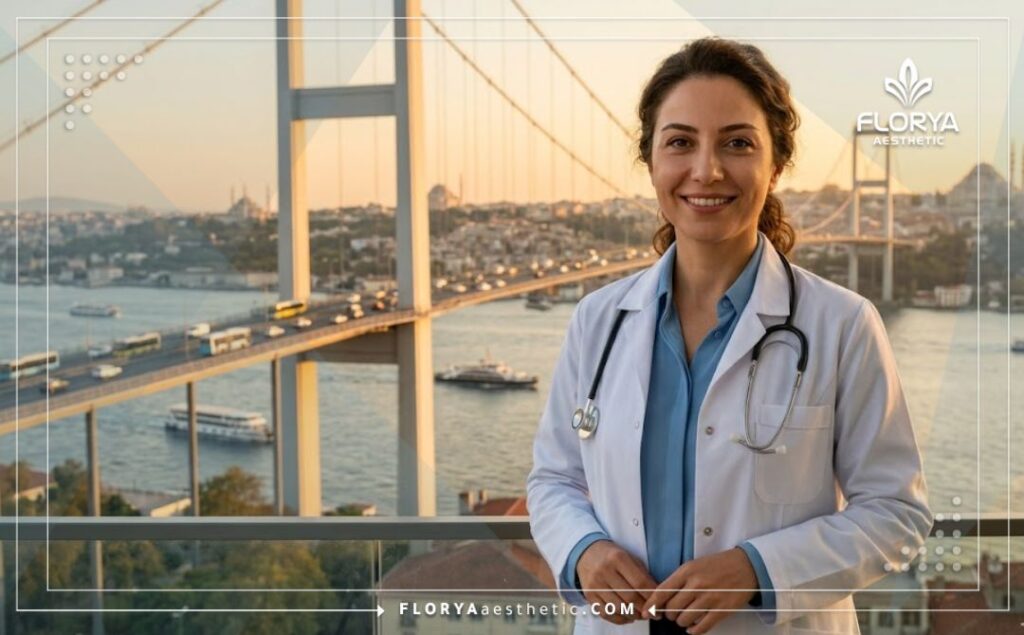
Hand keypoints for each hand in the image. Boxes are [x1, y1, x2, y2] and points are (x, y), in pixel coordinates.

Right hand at [576, 540, 656, 624]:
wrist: (586, 553)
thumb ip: (643, 574)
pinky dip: (620, 619)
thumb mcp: (629, 557)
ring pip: (619, 608)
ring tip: (642, 615)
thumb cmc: (613, 556)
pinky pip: (606, 613)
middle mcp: (604, 571)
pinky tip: (628, 617)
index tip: (660, 603)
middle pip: (630, 597)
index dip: (652, 596)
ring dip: (634, 615)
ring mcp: (594, 584)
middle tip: (654, 613)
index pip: (640, 583)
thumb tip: (656, 597)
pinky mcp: (588, 595)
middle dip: (645, 608)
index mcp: (618, 558)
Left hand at [641, 547, 757, 633]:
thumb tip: (661, 598)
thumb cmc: (718, 565)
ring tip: (685, 617)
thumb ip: (678, 580)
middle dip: (669, 614)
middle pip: (671, 608)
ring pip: (684, 619)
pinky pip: (701, 627)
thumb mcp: (694, 565)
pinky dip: (694, 630)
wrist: (746, 565)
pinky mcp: (722, 610)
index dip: (651, 605)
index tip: (646, 612)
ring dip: (681, 622)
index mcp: (687, 571)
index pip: (661, 592)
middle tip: (673, 613)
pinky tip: (693, 627)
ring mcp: (709, 598)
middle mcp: (696, 585)